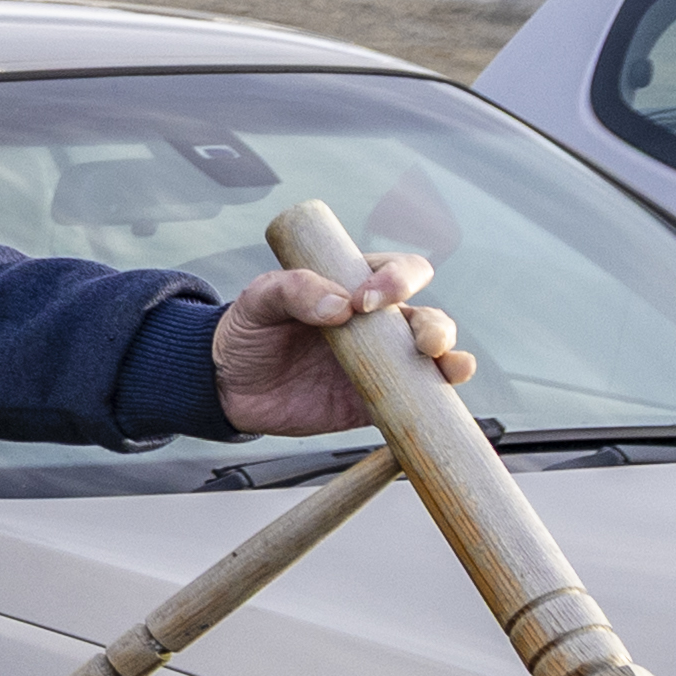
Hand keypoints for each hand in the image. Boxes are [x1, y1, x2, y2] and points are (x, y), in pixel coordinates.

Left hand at [209, 249, 461, 441]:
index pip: (398, 272)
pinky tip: (443, 396)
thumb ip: (295, 290)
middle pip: (427, 317)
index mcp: (357, 286)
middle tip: (423, 340)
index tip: (365, 300)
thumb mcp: (259, 299)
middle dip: (435, 326)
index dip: (397, 280)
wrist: (227, 386)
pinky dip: (434, 400)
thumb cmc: (248, 331)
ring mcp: (380, 364)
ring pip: (431, 358)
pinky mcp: (373, 403)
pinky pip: (411, 402)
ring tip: (449, 366)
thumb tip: (340, 305)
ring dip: (448, 359)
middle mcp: (378, 324)